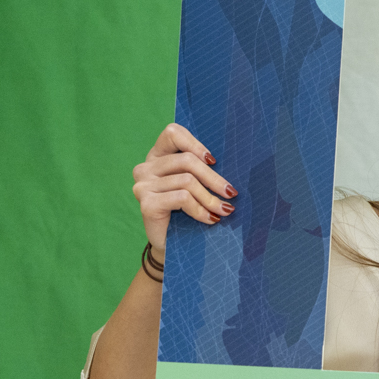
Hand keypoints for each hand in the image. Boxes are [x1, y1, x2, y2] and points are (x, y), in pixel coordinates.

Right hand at [131, 123, 234, 255]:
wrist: (171, 246)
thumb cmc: (187, 213)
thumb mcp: (195, 185)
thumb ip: (202, 169)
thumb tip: (235, 161)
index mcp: (157, 156)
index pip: (172, 133)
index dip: (195, 143)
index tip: (214, 161)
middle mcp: (146, 168)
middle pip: (186, 160)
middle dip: (214, 178)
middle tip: (231, 193)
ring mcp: (143, 185)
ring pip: (187, 181)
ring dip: (211, 198)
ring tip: (224, 210)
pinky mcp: (146, 204)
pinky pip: (182, 198)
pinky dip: (201, 209)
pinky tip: (211, 219)